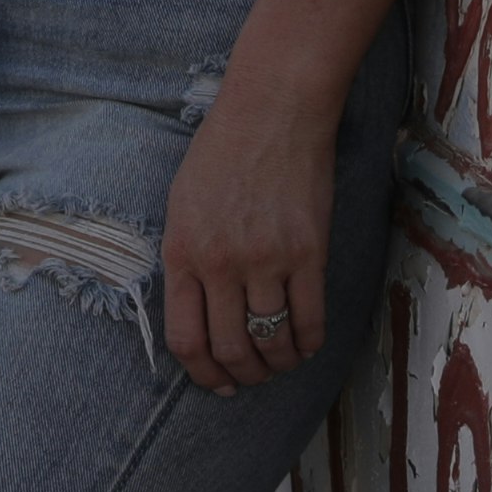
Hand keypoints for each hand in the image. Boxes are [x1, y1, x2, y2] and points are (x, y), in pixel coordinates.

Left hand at [158, 87, 330, 394]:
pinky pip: (310, 319)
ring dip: (278, 364)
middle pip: (230, 349)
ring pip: (271, 341)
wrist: (272, 109)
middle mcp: (220, 263)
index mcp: (181, 252)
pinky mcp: (308, 252)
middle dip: (242, 375)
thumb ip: (185, 260)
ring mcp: (265, 259)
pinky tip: (307, 344)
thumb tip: (196, 315)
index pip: (185, 339)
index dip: (202, 372)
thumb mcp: (181, 204)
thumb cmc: (223, 151)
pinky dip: (309, 343)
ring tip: (281, 362)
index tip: (217, 381)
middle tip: (252, 377)